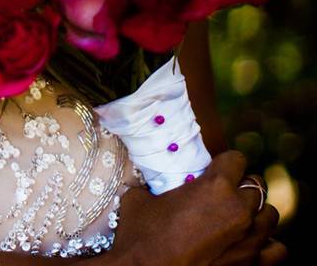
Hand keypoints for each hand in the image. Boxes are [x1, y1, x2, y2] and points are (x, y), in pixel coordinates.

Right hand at [108, 151, 286, 265]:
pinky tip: (247, 242)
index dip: (225, 163)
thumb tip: (142, 183)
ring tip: (236, 218)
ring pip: (270, 215)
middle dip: (240, 187)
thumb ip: (150, 187)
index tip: (215, 169)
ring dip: (255, 214)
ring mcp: (250, 239)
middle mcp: (239, 209)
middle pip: (256, 186)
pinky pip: (277, 248)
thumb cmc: (141, 237)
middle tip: (221, 195)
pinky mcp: (253, 264)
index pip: (236, 159)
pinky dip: (266, 244)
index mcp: (215, 186)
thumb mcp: (138, 200)